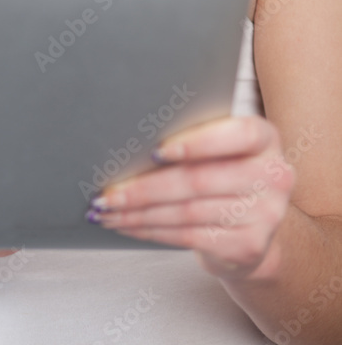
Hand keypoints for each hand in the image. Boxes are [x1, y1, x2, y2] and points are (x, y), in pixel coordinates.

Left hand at [85, 116, 294, 278]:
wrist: (252, 228)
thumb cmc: (225, 173)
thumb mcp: (222, 147)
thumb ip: (196, 136)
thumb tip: (132, 138)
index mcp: (265, 138)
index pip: (237, 135)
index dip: (196, 143)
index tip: (155, 152)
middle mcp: (273, 175)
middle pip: (199, 180)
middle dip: (144, 187)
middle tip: (108, 191)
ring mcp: (265, 215)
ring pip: (187, 211)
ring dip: (139, 212)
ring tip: (108, 209)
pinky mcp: (248, 247)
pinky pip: (188, 236)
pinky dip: (151, 231)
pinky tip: (128, 225)